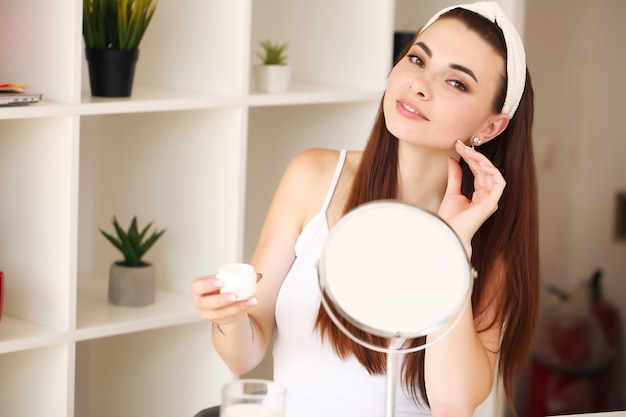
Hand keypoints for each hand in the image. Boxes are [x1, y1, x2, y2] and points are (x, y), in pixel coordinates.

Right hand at [190, 274, 259, 324]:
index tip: (220, 281)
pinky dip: (241, 310)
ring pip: (220, 313)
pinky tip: (250, 303)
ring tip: (250, 300)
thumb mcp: (226, 278)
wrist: (224, 300)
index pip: (197, 286)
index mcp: (198, 288)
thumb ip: (240, 275)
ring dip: (236, 307)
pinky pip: (230, 317)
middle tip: (233, 295)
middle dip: (220, 300)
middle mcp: (199, 302)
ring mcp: (208, 313)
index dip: (206, 285)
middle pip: (206, 303)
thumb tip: (257, 275)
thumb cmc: (222, 286)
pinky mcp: (218, 320)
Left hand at [438, 140, 505, 255]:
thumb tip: (453, 160)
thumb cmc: (450, 218)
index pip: (478, 171)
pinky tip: (481, 163)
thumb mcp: (451, 192)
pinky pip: (499, 182)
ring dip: (480, 160)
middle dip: (473, 155)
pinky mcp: (492, 202)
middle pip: (484, 170)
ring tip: (468, 151)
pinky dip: (492, 171)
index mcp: (479, 194)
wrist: (449, 232)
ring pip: (491, 173)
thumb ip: (455, 176)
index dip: (470, 158)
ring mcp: (491, 199)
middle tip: (461, 145)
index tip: (458, 147)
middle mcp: (487, 196)